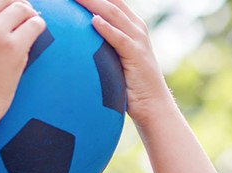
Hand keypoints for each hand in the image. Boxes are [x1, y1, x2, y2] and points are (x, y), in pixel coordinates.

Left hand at [74, 0, 171, 126]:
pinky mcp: (136, 55)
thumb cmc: (131, 86)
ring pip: (112, 14)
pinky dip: (107, 29)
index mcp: (131, 26)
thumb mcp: (115, 62)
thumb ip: (104, 49)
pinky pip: (119, 39)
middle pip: (109, 2)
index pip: (111, 2)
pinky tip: (93, 21)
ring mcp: (137, 39)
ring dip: (93, 3)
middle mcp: (135, 27)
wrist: (152, 104)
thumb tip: (79, 49)